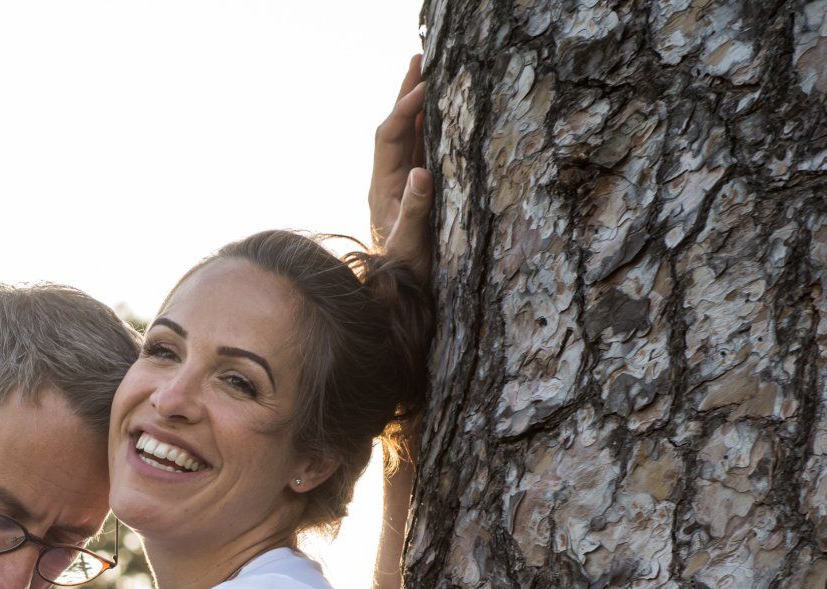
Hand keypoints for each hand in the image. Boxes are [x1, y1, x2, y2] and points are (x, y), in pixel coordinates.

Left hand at [369, 53, 434, 275]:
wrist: (399, 293)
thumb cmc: (405, 272)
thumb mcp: (410, 245)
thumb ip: (415, 211)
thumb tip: (421, 173)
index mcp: (382, 187)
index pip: (390, 138)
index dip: (405, 111)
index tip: (424, 88)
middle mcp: (389, 179)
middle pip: (397, 127)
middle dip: (407, 93)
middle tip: (420, 57)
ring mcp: (403, 183)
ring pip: (412, 135)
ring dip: (421, 104)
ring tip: (432, 71)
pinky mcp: (417, 189)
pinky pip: (424, 149)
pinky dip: (433, 125)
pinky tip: (443, 109)